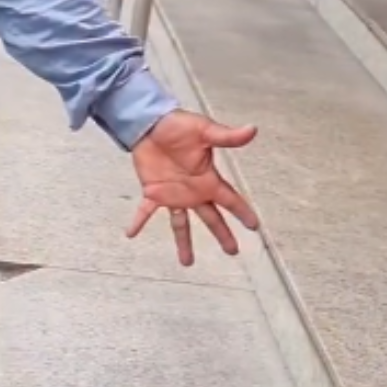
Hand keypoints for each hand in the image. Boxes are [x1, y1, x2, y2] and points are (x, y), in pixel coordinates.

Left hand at [125, 111, 260, 265]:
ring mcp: (173, 194)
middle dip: (223, 235)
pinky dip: (138, 221)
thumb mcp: (204, 130)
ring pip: (181, 224)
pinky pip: (145, 211)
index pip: (230, 199)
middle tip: (233, 252)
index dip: (243, 212)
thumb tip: (252, 129)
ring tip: (187, 263)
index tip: (255, 227)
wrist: (149, 123)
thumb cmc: (179, 125)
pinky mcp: (153, 191)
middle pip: (211, 218)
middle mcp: (193, 191)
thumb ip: (226, 136)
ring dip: (184, 242)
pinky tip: (130, 233)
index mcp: (209, 179)